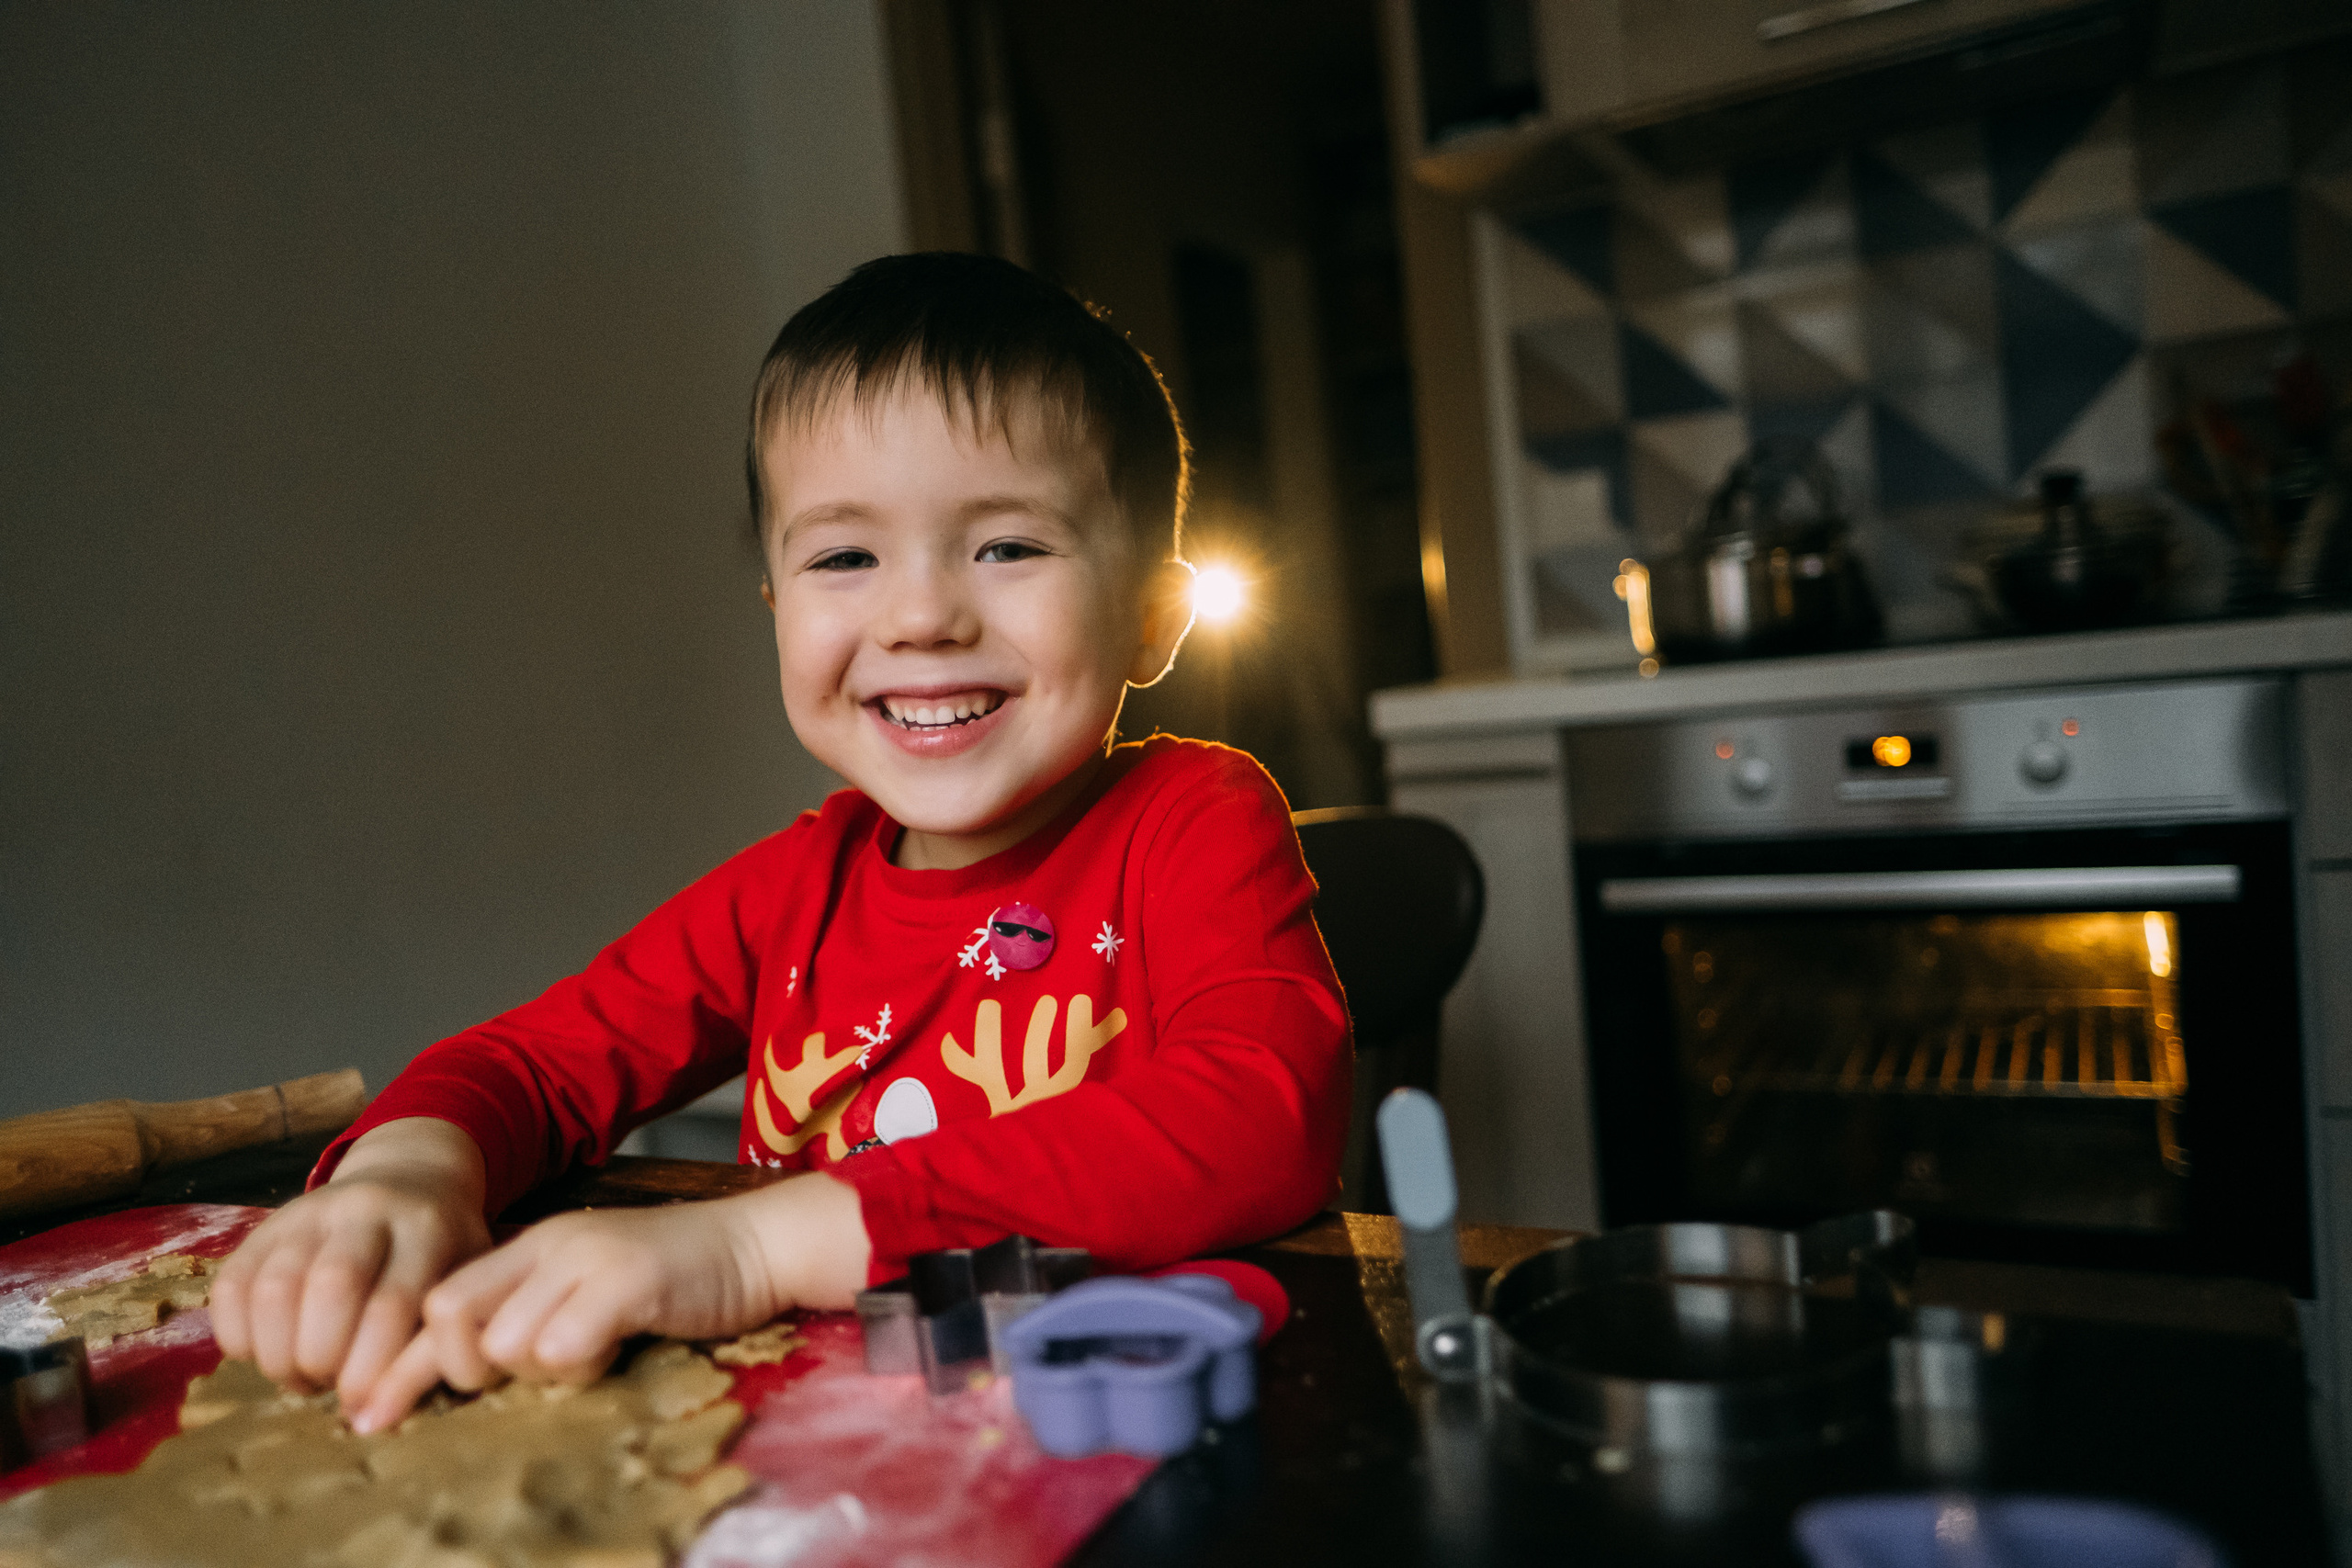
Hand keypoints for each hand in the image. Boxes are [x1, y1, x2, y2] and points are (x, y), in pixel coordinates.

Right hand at [210, 1117, 490, 1407]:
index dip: (371, 1369)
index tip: (364, 1408)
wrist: (410, 1178)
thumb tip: (374, 1420)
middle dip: (322, 1359)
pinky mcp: (265, 1226)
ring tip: (300, 1377)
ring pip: (276, 1288)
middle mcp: (368, 1208)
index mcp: (429, 1227)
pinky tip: (267, 1353)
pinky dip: (239, 1336)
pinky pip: (232, 1287)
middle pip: (331, 1288)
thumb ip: (435, 1346)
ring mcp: (311, 1211)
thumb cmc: (444, 1254)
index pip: (393, 1302)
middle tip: (329, 1387)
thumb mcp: (463, 1283)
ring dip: (278, 1355)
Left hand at [354, 1171, 868, 1432]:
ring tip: (586, 1355)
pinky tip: (611, 1351)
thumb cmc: (677, 1281)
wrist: (758, 1243)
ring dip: (536, 1367)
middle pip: (449, 1315)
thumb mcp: (589, 1290)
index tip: (371, 1417)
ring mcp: (587, 1257)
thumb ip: (535, 1316)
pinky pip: (564, 1341)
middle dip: (463, 1367)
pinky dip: (577, 1363)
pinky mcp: (627, 1278)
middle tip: (511, 1380)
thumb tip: (470, 1373)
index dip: (399, 1364)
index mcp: (531, 1248)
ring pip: (505, 1338)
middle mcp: (548, 1245)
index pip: (434, 1303)